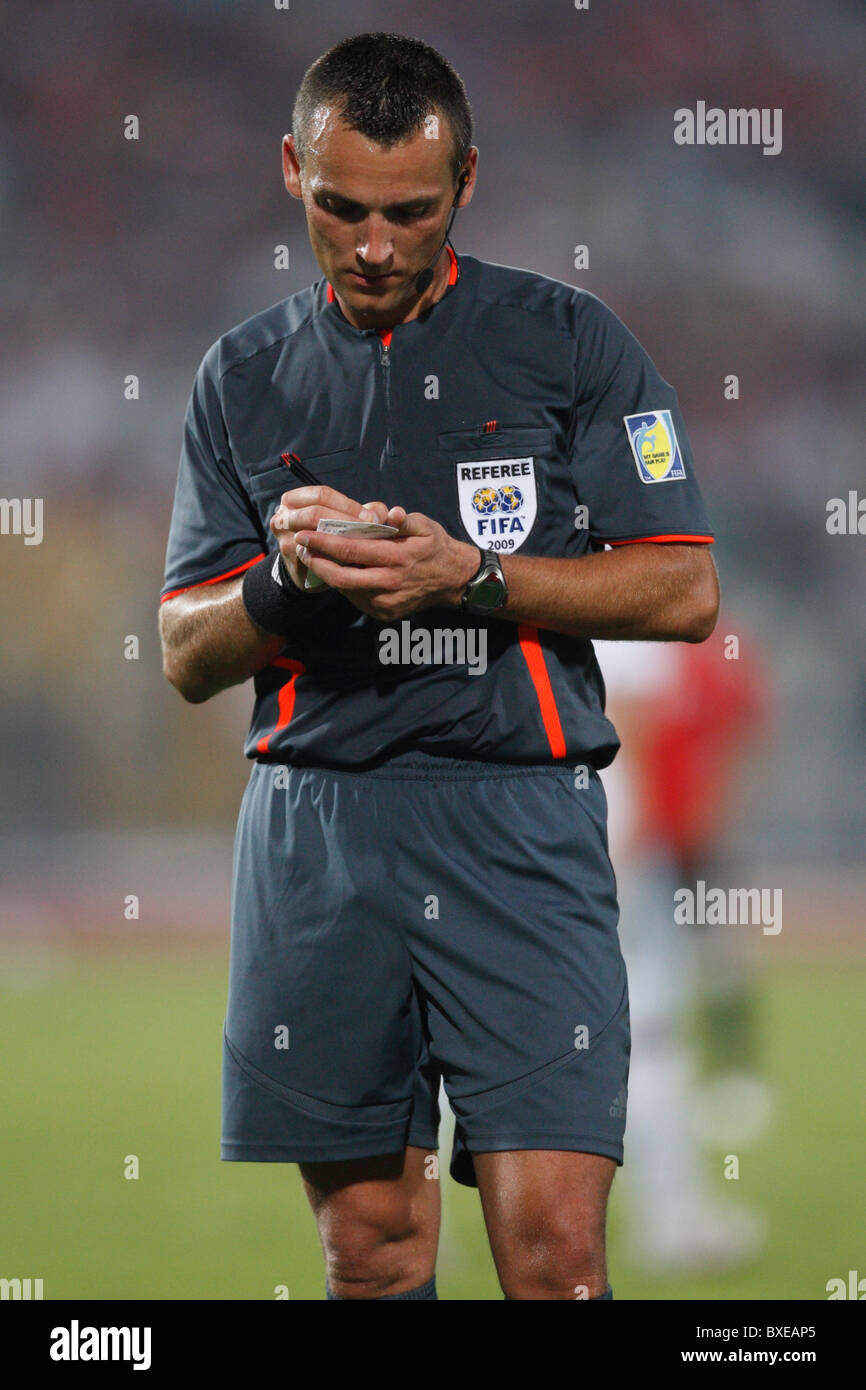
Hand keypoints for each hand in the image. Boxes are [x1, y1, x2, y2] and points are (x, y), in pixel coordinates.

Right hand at [270, 486, 390, 590]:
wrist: (309, 568)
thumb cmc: (331, 536)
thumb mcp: (346, 519)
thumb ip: (365, 512)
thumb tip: (380, 514)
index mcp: (295, 499)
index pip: (322, 495)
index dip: (348, 506)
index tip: (371, 519)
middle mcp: (283, 515)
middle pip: (314, 513)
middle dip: (344, 521)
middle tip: (367, 530)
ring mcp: (285, 537)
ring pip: (313, 536)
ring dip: (339, 540)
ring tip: (360, 544)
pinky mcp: (291, 559)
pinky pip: (313, 557)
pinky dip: (333, 558)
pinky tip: (350, 561)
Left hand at [294, 507, 480, 619]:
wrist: (453, 580)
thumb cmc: (435, 547)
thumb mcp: (424, 526)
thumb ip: (403, 519)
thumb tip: (389, 514)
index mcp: (397, 558)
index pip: (352, 550)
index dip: (325, 543)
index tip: (305, 534)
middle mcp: (390, 583)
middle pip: (342, 576)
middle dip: (317, 561)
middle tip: (300, 547)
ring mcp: (386, 602)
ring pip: (346, 590)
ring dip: (326, 574)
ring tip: (313, 557)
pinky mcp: (384, 613)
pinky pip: (356, 598)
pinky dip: (343, 585)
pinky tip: (334, 571)